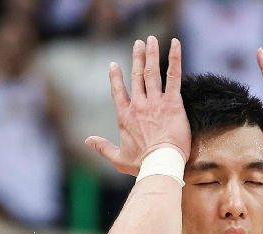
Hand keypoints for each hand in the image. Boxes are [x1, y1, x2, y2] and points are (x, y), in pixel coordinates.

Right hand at [86, 36, 190, 175]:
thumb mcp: (118, 159)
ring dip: (151, 54)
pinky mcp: (173, 102)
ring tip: (150, 40)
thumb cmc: (141, 164)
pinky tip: (174, 44)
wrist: (160, 164)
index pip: (118, 92)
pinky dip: (174, 58)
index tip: (113, 65)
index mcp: (125, 116)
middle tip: (138, 43)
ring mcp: (155, 102)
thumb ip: (102, 148)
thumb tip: (87, 141)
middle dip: (137, 57)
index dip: (115, 77)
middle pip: (137, 76)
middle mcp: (139, 105)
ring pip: (151, 72)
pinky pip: (173, 76)